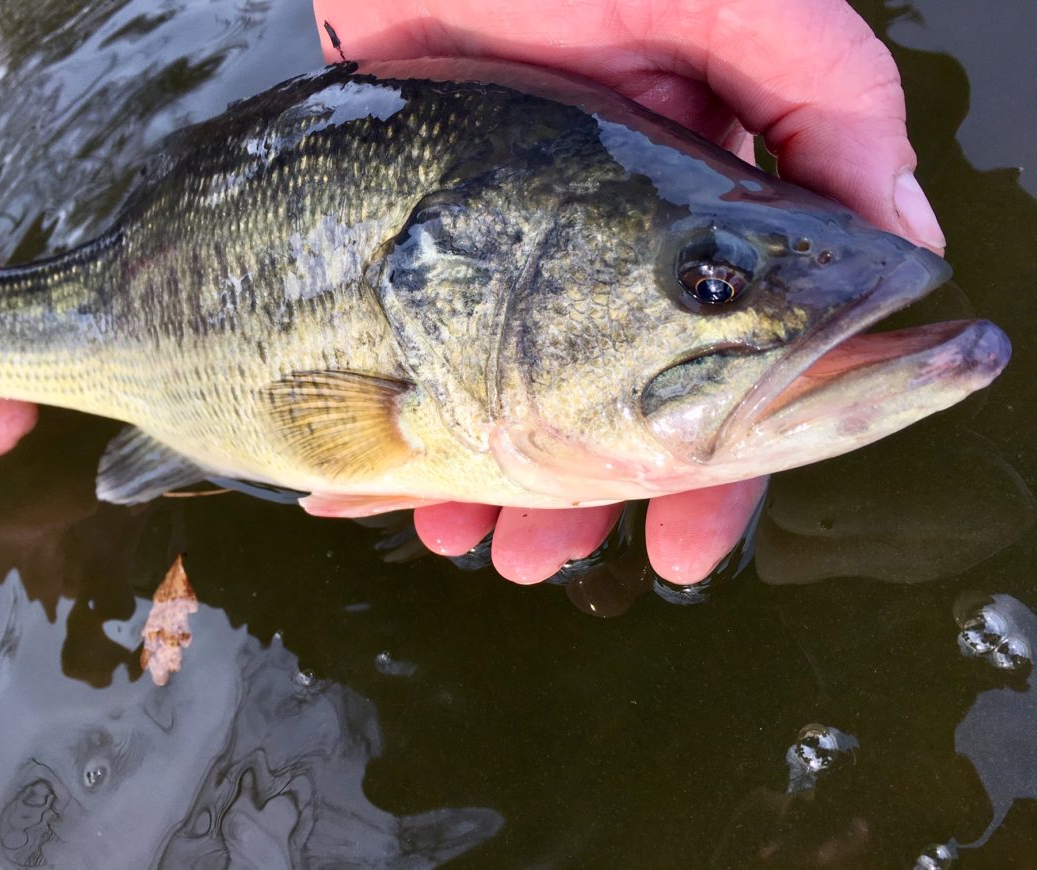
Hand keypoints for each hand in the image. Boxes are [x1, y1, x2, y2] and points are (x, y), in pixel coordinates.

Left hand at [314, 0, 946, 584]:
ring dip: (496, 489)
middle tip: (549, 563)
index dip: (715, 469)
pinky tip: (396, 494)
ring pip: (510, 404)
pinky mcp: (425, 256)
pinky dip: (405, 433)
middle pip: (609, 412)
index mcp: (695, 217)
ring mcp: (509, 263)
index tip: (690, 538)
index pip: (726, 373)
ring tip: (480, 548)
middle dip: (589, 500)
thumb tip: (909, 240)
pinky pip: (418, 364)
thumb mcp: (725, 0)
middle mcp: (606, 255)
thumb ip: (827, 100)